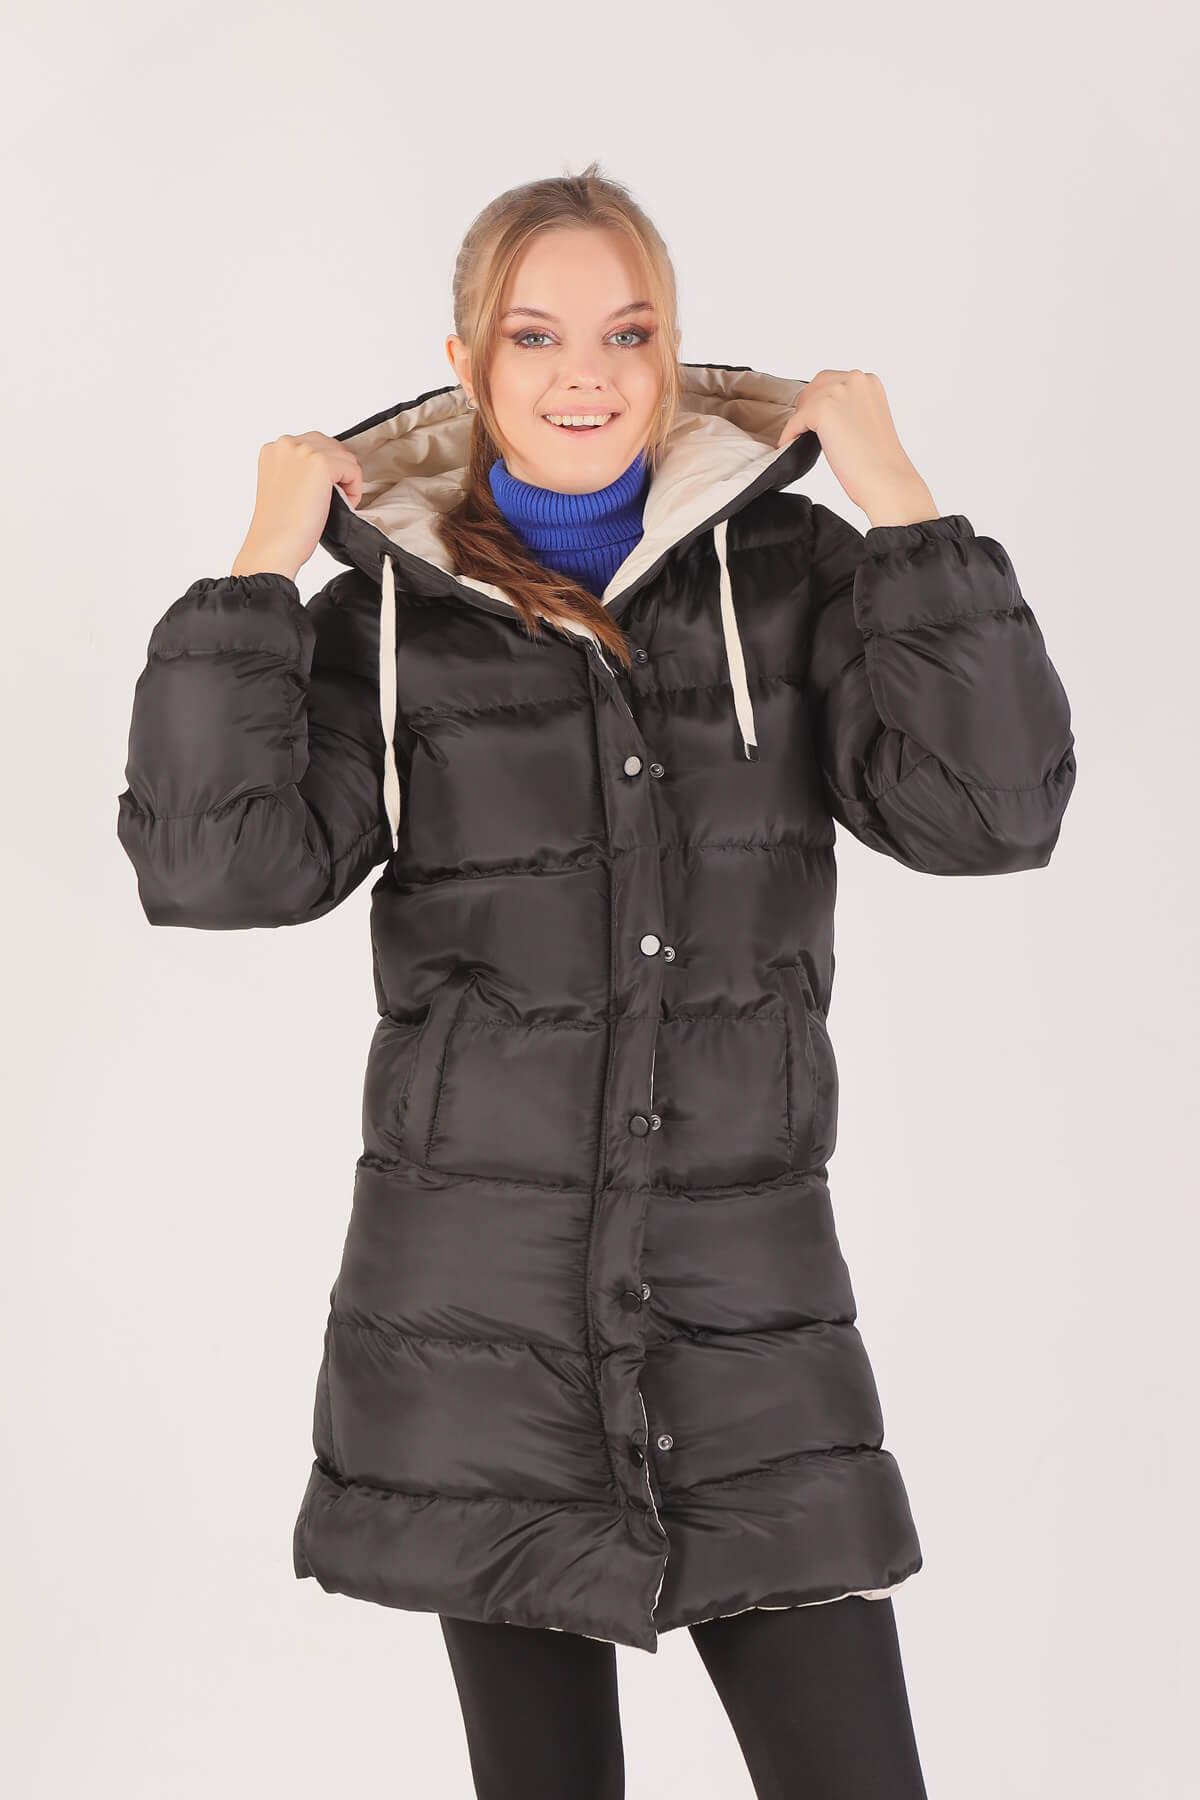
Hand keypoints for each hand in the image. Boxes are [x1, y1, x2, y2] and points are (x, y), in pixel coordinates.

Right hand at [232, 432, 363, 581]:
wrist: (274, 545)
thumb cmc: (280, 525)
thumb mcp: (286, 485)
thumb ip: (301, 469)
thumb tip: (331, 468)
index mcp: (274, 449)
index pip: (315, 444)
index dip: (327, 469)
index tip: (322, 491)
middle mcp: (286, 444)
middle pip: (332, 446)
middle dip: (339, 472)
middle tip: (332, 499)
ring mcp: (303, 450)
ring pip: (345, 457)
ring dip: (347, 481)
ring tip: (334, 504)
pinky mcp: (321, 463)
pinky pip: (353, 470)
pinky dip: (354, 489)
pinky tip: (341, 505)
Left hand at [776, 369, 938, 524]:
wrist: (885, 478)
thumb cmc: (878, 460)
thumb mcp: (866, 419)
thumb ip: (849, 408)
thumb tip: (822, 413)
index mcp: (869, 382)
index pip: (833, 381)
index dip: (820, 400)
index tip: (814, 418)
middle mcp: (855, 380)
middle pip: (816, 386)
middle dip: (808, 406)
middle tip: (802, 429)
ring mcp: (840, 392)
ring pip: (805, 402)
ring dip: (799, 420)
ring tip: (797, 438)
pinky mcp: (823, 409)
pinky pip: (796, 420)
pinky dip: (790, 433)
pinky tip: (789, 445)